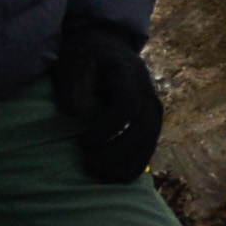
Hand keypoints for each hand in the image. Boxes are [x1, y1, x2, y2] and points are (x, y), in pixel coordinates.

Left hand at [50, 16, 162, 184]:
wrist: (107, 47)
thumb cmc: (86, 55)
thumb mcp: (75, 60)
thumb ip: (74, 82)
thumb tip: (74, 113)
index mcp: (130, 75)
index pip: (128, 107)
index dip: (108, 129)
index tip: (83, 142)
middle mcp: (147, 92)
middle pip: (141, 129)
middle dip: (116, 153)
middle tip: (89, 167)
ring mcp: (152, 108)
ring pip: (148, 142)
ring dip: (126, 164)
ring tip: (100, 176)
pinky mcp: (150, 121)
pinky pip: (149, 147)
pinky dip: (135, 165)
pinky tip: (116, 178)